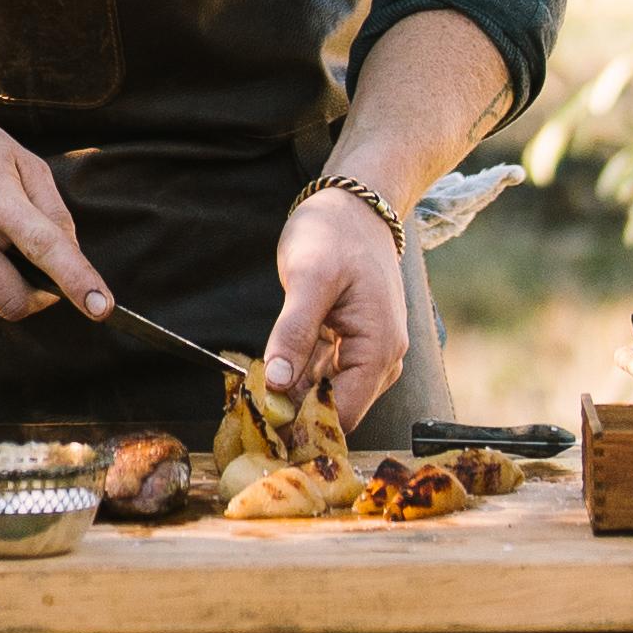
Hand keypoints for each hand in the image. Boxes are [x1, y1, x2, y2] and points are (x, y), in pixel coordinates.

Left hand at [265, 179, 408, 424]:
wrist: (355, 206)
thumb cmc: (336, 234)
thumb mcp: (309, 278)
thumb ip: (293, 332)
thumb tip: (276, 384)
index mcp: (379, 348)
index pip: (343, 412)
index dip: (303, 425)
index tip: (261, 426)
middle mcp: (382, 360)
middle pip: (336, 410)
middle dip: (295, 415)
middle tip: (250, 414)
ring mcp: (369, 355)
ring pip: (327, 396)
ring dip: (293, 400)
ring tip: (253, 398)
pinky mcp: (352, 348)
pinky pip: (324, 378)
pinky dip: (298, 381)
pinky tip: (269, 378)